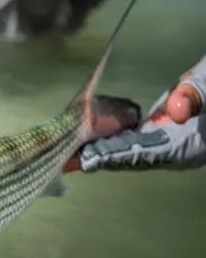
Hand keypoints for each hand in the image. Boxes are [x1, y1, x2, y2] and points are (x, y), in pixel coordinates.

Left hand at [76, 56, 205, 170]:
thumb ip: (199, 95)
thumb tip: (176, 110)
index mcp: (189, 146)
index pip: (145, 153)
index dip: (115, 156)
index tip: (89, 160)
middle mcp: (175, 148)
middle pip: (129, 156)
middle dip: (98, 158)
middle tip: (65, 161)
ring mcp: (168, 139)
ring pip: (127, 148)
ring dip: (99, 150)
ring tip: (68, 153)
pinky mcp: (163, 128)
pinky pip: (131, 137)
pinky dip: (109, 137)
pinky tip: (87, 137)